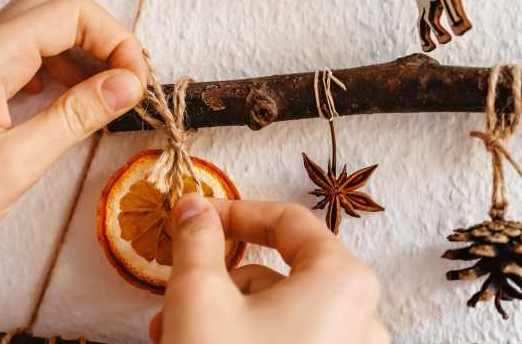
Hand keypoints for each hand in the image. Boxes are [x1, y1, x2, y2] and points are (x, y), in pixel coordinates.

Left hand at [0, 0, 147, 341]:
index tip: (138, 85)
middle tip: (127, 82)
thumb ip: (76, 116)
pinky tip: (68, 101)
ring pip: (40, 26)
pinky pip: (23, 55)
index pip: (70, 11)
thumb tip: (128, 84)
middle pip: (56, 4)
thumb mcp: (15, 164)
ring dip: (81, 50)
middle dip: (102, 35)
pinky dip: (57, 67)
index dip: (116, 41)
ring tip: (107, 95)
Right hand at [149, 194, 389, 343]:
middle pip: (280, 272)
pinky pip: (289, 341)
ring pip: (279, 312)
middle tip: (177, 292)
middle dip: (220, 279)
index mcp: (342, 282)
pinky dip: (248, 338)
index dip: (234, 212)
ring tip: (176, 332)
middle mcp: (361, 317)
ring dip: (225, 312)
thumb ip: (197, 240)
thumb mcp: (199, 296)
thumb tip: (193, 205)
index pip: (287, 221)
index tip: (194, 217)